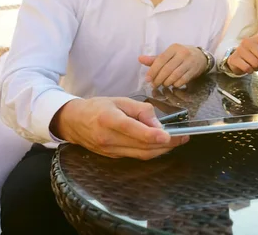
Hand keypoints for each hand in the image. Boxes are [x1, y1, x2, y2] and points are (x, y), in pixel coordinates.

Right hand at [50, 97, 188, 159]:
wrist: (74, 122)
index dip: (152, 135)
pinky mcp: (113, 157)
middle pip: (141, 146)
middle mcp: (108, 138)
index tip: (169, 135)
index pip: (133, 130)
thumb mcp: (120, 100)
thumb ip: (141, 110)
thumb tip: (158, 125)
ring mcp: (110, 151)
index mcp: (108, 119)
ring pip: (141, 154)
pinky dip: (151, 151)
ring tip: (177, 141)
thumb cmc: (98, 107)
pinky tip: (161, 145)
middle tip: (183, 137)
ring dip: (161, 150)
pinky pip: (136, 156)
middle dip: (166, 143)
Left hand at [139, 44, 207, 87]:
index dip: (153, 70)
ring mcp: (189, 62)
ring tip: (163, 84)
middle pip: (167, 69)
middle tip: (154, 85)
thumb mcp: (169, 54)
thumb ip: (155, 59)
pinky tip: (173, 84)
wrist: (201, 56)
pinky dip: (176, 84)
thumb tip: (140, 59)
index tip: (148, 79)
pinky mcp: (194, 70)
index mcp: (173, 48)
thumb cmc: (181, 55)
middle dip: (159, 79)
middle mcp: (182, 53)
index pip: (160, 59)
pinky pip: (183, 80)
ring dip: (167, 82)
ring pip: (175, 75)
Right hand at [227, 34, 257, 74]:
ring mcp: (240, 49)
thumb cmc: (252, 55)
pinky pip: (247, 68)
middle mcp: (248, 41)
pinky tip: (248, 69)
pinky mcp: (234, 58)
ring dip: (256, 68)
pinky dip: (250, 71)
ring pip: (255, 63)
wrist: (237, 59)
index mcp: (257, 38)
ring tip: (254, 67)